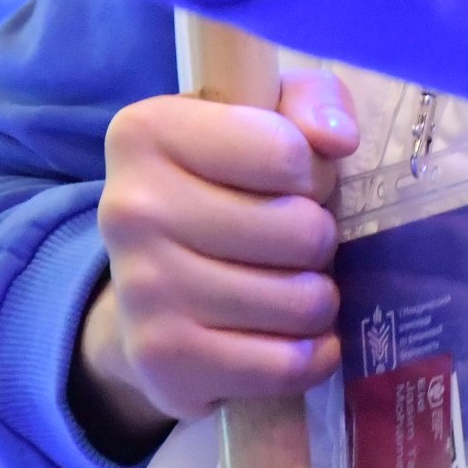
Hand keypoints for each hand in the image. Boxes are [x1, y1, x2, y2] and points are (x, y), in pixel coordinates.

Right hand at [69, 72, 360, 448]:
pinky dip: (311, 355)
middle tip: (297, 241)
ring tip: (294, 285)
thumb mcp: (267, 118)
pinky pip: (284, 366)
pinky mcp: (164, 363)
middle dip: (319, 237)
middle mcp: (129, 209)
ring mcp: (141, 291)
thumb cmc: (227, 185)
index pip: (286, 152)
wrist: (153, 286)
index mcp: (146, 131)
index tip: (294, 180)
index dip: (313, 171)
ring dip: (319, 298)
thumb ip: (312, 101)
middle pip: (299, 230)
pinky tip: (294, 337)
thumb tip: (337, 138)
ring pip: (299, 301)